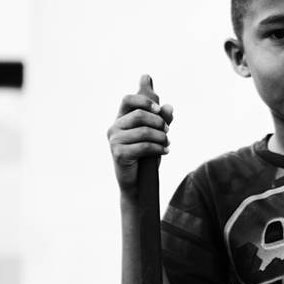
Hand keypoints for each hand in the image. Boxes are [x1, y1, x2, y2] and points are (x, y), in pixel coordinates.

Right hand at [108, 75, 173, 196]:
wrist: (138, 183)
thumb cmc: (145, 157)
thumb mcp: (155, 135)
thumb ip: (161, 120)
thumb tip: (169, 107)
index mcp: (120, 119)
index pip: (128, 99)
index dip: (145, 100)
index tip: (158, 109)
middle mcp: (114, 128)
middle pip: (139, 114)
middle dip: (158, 122)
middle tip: (167, 131)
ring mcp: (115, 141)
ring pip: (144, 131)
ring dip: (161, 136)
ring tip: (167, 143)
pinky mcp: (119, 154)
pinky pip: (144, 146)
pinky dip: (158, 148)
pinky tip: (165, 151)